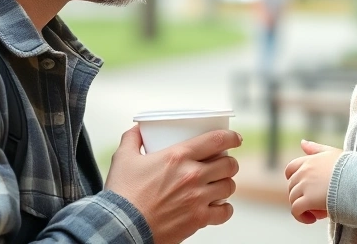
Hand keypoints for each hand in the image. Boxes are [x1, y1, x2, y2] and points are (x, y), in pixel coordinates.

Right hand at [104, 125, 241, 243]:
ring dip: (226, 183)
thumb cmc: (122, 194)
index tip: (235, 138)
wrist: (122, 226)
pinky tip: (218, 206)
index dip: (231, 137)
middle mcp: (192, 175)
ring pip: (229, 186)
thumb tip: (138, 130)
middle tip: (223, 163)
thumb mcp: (123, 158)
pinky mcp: (198, 219)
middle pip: (228, 164)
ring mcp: (197, 198)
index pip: (216, 140)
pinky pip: (225, 212)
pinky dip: (224, 209)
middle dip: (229, 162)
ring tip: (219, 184)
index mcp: (178, 156)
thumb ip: (132, 139)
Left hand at [284, 139, 341, 223]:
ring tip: (317, 213)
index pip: (291, 168)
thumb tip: (302, 142)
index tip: (302, 189)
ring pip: (293, 199)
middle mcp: (304, 172)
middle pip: (292, 187)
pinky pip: (296, 210)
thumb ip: (316, 148)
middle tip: (316, 204)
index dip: (293, 179)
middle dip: (301, 196)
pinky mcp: (308, 200)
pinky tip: (312, 220)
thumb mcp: (332, 153)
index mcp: (309, 160)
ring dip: (302, 208)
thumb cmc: (350, 167)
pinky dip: (301, 217)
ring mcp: (304, 185)